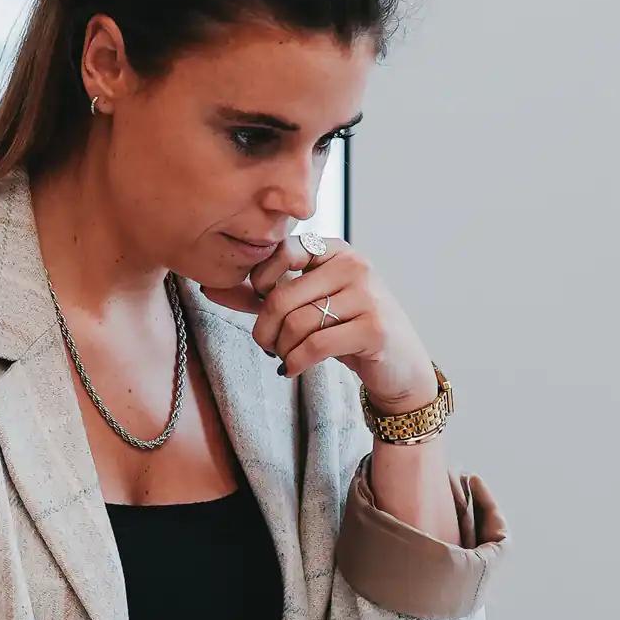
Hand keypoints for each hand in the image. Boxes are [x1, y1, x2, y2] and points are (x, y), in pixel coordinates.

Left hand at [246, 236, 436, 412]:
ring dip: (281, 348)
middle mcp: (355, 266)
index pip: (284, 251)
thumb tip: (220, 287)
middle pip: (283, 296)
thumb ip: (275, 290)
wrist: (399, 364)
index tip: (261, 304)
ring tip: (285, 356)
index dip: (260, 280)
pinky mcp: (374, 329)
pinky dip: (295, 362)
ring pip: (296, 324)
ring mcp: (368, 296)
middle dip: (264, 328)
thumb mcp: (316, 301)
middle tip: (266, 344)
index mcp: (338, 251)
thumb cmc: (350, 329)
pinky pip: (315, 346)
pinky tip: (292, 368)